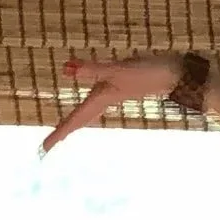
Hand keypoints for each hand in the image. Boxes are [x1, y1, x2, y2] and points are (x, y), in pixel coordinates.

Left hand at [42, 54, 201, 154]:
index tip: (42, 150)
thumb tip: (65, 69)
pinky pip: (96, 102)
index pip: (75, 119)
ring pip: (87, 112)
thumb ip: (92, 69)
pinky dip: (87, 108)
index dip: (58, 134)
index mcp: (102, 99)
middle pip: (79, 120)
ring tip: (62, 133)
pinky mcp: (119, 85)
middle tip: (46, 147)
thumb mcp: (119, 69)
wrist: (176, 75)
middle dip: (63, 133)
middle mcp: (105, 98)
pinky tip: (88, 106)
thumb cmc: (149, 72)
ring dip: (74, 123)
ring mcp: (112, 93)